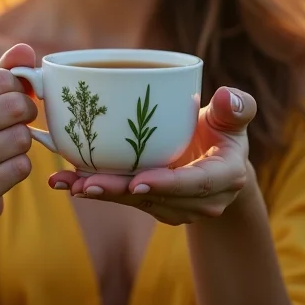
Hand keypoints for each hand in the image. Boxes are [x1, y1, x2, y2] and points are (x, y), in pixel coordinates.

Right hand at [0, 44, 37, 228]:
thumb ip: (6, 72)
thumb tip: (25, 50)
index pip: (5, 78)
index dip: (21, 89)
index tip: (16, 100)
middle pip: (15, 107)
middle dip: (27, 114)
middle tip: (20, 123)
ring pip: (21, 139)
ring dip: (24, 144)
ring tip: (8, 148)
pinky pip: (20, 168)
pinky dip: (21, 168)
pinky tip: (4, 170)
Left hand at [48, 86, 256, 224]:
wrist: (219, 160)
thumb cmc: (223, 130)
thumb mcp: (233, 117)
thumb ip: (236, 107)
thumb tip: (227, 96)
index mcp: (225, 177)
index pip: (195, 183)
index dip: (166, 184)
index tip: (136, 182)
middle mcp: (203, 201)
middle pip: (157, 198)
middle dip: (119, 192)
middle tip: (85, 184)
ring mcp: (178, 208)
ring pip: (136, 202)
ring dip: (102, 193)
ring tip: (68, 182)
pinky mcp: (157, 207)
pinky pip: (127, 199)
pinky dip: (100, 191)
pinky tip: (69, 182)